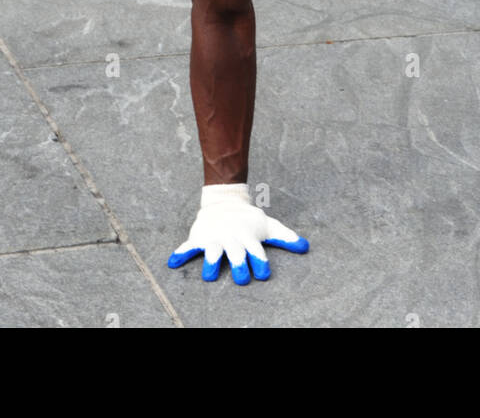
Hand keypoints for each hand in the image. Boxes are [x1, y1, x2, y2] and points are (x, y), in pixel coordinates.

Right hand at [167, 183, 308, 283]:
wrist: (225, 200)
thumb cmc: (249, 220)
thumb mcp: (268, 226)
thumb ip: (286, 238)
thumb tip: (306, 247)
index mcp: (248, 238)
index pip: (256, 252)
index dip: (260, 263)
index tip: (263, 274)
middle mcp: (231, 239)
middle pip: (235, 255)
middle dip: (238, 266)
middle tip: (241, 279)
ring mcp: (214, 238)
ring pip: (212, 252)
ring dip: (210, 263)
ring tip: (209, 276)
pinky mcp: (200, 238)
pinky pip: (188, 247)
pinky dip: (180, 254)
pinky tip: (173, 263)